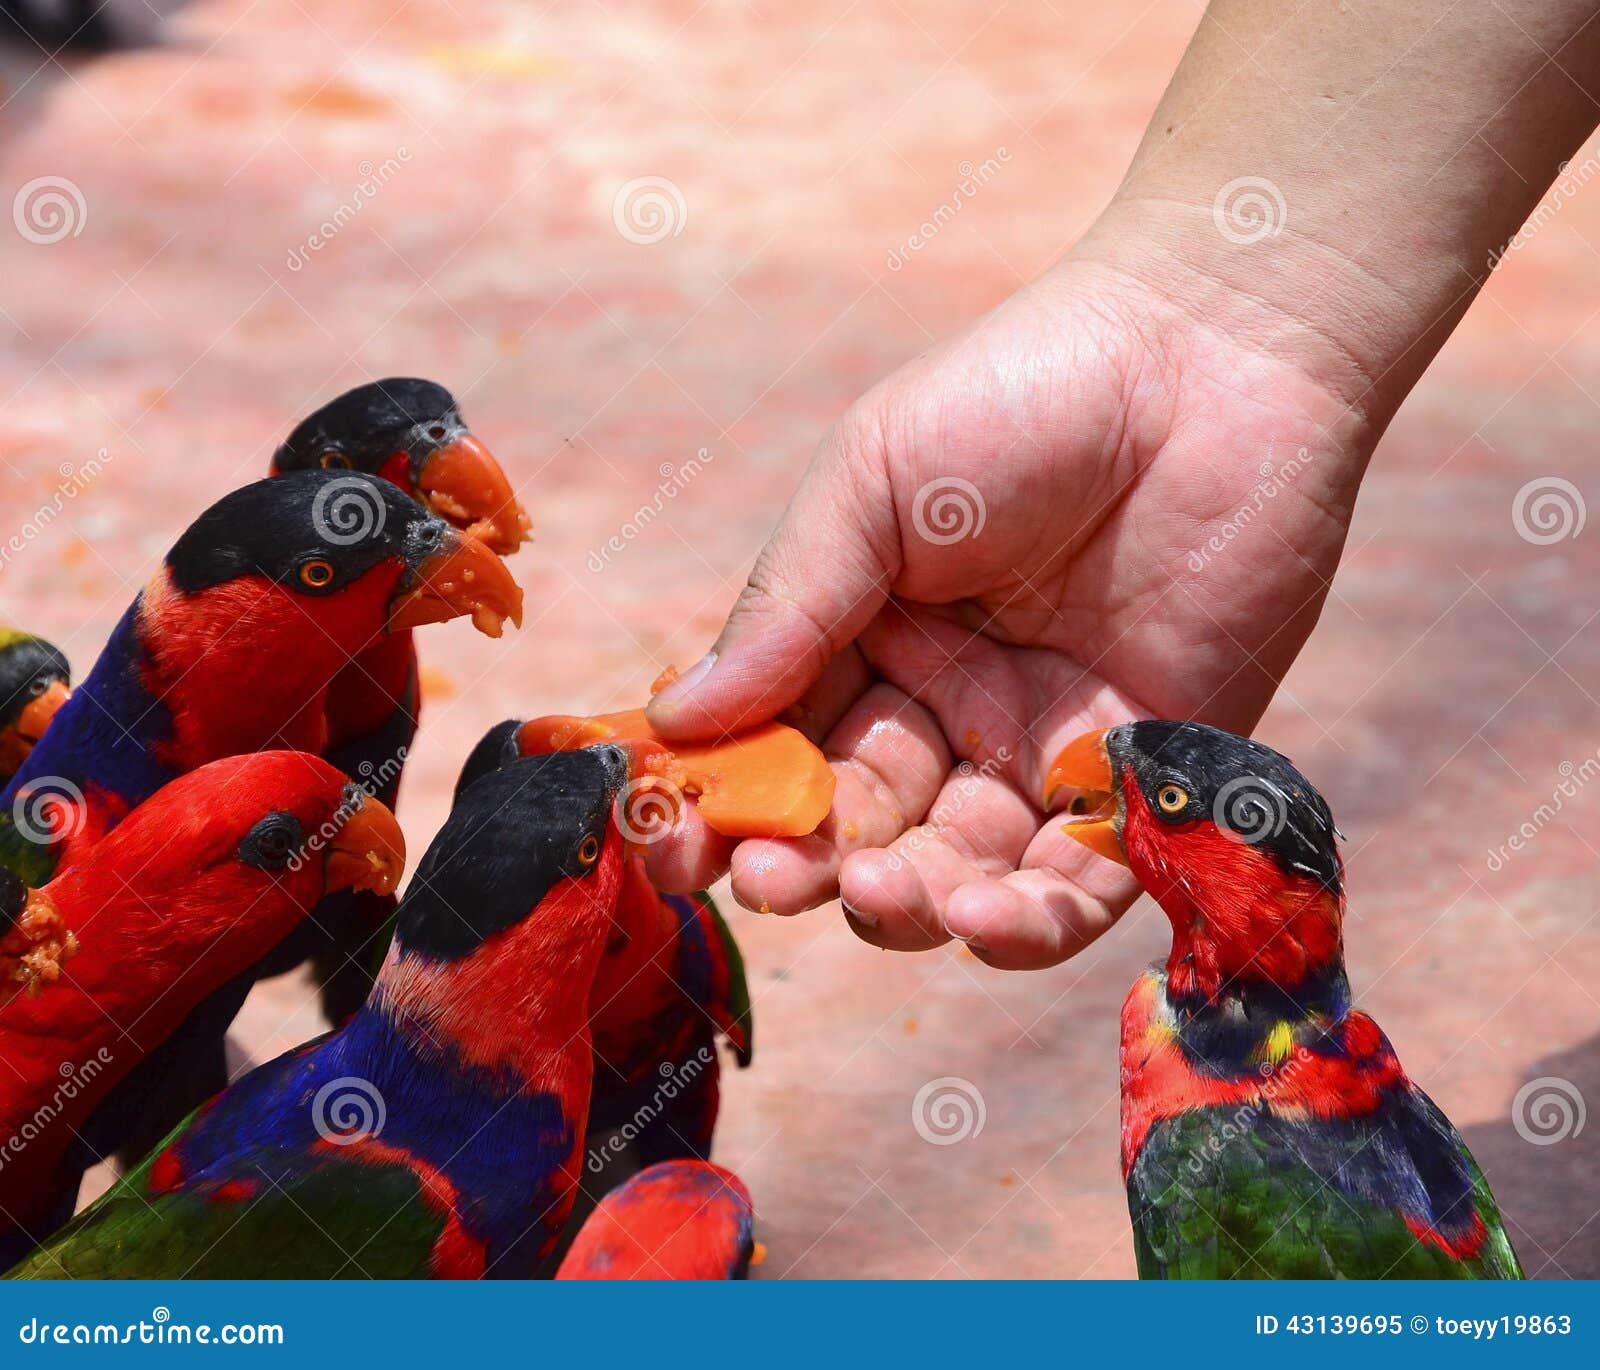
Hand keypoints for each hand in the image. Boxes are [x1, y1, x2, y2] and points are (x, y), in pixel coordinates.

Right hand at [642, 248, 1375, 967]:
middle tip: (777, 883)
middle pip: (860, 827)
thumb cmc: (1018, 397)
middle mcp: (949, 708)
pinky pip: (1076, 886)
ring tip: (880, 890)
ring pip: (958, 874)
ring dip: (910, 905)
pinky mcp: (1143, 778)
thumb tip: (674, 722)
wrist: (1210, 359)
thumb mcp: (868, 489)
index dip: (727, 807)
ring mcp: (1044, 749)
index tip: (673, 848)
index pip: (781, 749)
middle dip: (810, 867)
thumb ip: (785, 610)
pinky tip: (981, 915)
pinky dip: (1027, 923)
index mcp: (867, 639)